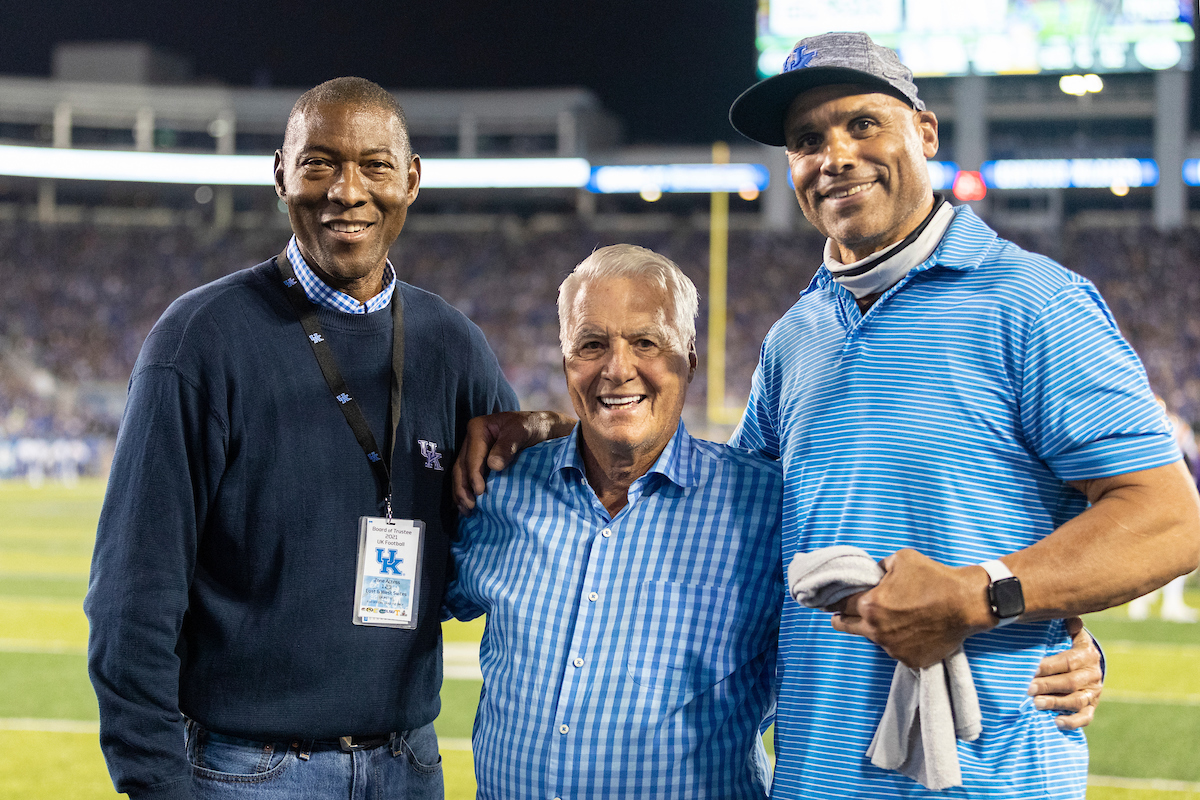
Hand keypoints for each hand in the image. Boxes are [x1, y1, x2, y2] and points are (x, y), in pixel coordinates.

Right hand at [451, 411, 574, 513]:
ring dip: (461, 493)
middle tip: (470, 506)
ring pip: (461, 474)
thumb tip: (493, 465)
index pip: (472, 456)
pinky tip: (466, 505)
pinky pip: (467, 477)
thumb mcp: (522, 431)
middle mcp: (471, 440)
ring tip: (466, 510)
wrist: (540, 428)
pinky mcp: (479, 462)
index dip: (474, 475)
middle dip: (463, 488)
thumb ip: (508, 446)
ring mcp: (473, 452)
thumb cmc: (532, 426)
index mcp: (478, 428)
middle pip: (461, 467)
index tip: (480, 492)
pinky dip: (467, 491)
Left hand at [832, 549, 991, 668]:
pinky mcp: (910, 660)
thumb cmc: (934, 578)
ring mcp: (893, 648)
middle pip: (845, 626)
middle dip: (842, 617)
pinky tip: (909, 629)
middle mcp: (877, 630)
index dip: (833, 600)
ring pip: (872, 638)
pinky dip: (897, 640)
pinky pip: (895, 649)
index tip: (827, 601)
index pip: (839, 604)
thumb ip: (878, 568)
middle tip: (843, 612)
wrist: (967, 603)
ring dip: (874, 628)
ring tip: (891, 617)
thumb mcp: (899, 559)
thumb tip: (870, 575)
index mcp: (870, 606)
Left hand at [1027, 616, 1102, 729]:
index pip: (1067, 661)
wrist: (1088, 665)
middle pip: (1070, 683)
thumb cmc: (1069, 646)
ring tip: (1036, 704)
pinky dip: (1072, 722)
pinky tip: (1056, 722)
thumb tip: (1069, 616)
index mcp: (1087, 654)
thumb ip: (1067, 626)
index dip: (1047, 666)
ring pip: (1076, 701)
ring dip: (1056, 703)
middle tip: (1027, 689)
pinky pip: (1085, 717)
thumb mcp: (1071, 633)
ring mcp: (1093, 693)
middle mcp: (1093, 674)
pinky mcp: (1092, 707)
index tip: (1029, 669)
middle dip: (1047, 686)